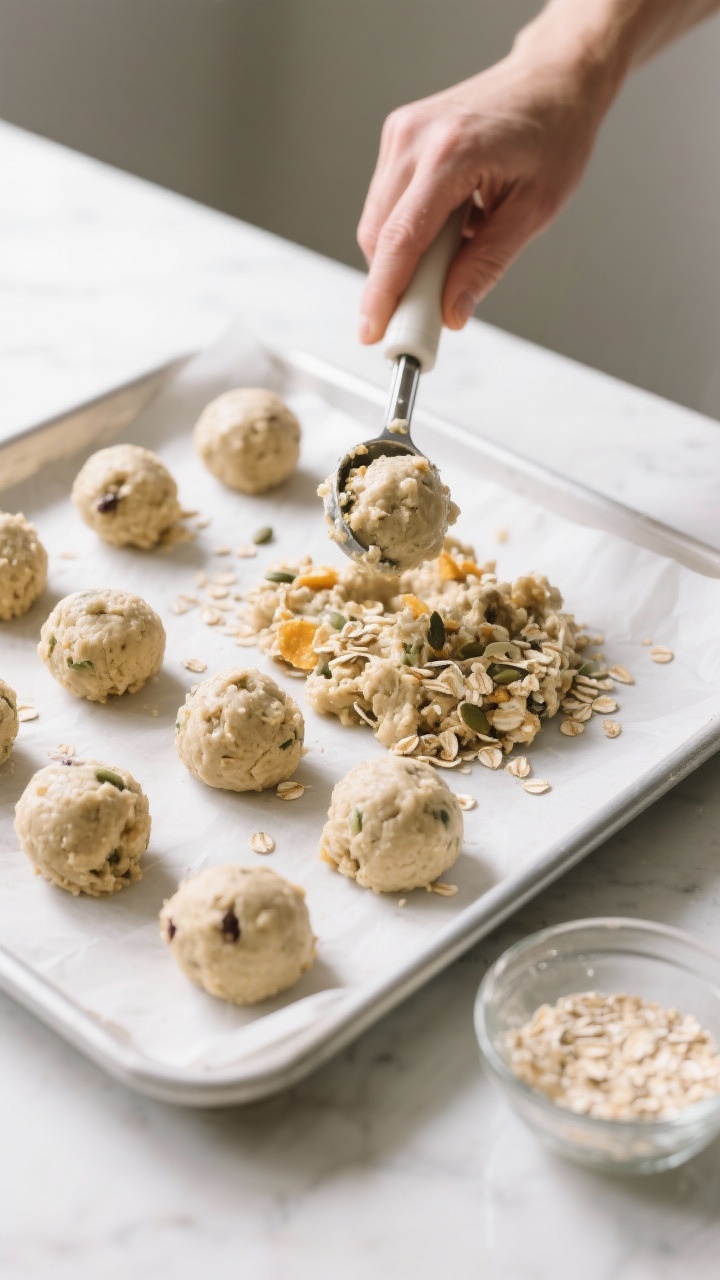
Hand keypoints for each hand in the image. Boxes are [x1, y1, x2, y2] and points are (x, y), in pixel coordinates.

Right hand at [357, 49, 609, 343]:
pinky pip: (388, 205)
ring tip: (460, 245)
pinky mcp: (397, 137)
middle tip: (430, 311)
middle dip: (396, 283)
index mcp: (452, 152)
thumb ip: (488, 265)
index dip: (383, 293)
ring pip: (378, 224)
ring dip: (407, 255)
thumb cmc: (553, 135)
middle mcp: (415, 138)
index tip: (373, 332)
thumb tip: (452, 312)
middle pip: (380, 236)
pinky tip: (451, 222)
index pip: (401, 238)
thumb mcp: (534, 211)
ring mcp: (401, 133)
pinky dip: (411, 230)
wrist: (552, 80)